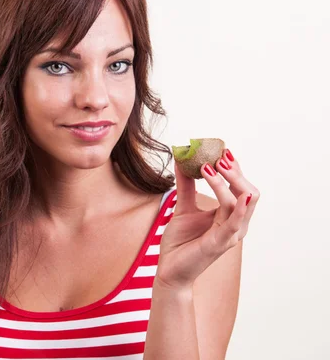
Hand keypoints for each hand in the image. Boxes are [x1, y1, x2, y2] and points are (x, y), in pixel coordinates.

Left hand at [155, 149, 259, 290]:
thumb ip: (186, 186)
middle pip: (249, 191)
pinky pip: (235, 223)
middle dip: (235, 171)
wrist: (169, 270)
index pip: (240, 186)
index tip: (222, 150)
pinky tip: (240, 194)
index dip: (234, 168)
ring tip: (209, 167)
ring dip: (227, 182)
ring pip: (242, 202)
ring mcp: (231, 234)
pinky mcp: (221, 243)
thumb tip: (182, 160)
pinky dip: (240, 207)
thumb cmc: (180, 243)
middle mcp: (236, 224)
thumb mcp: (183, 208)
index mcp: (230, 215)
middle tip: (218, 156)